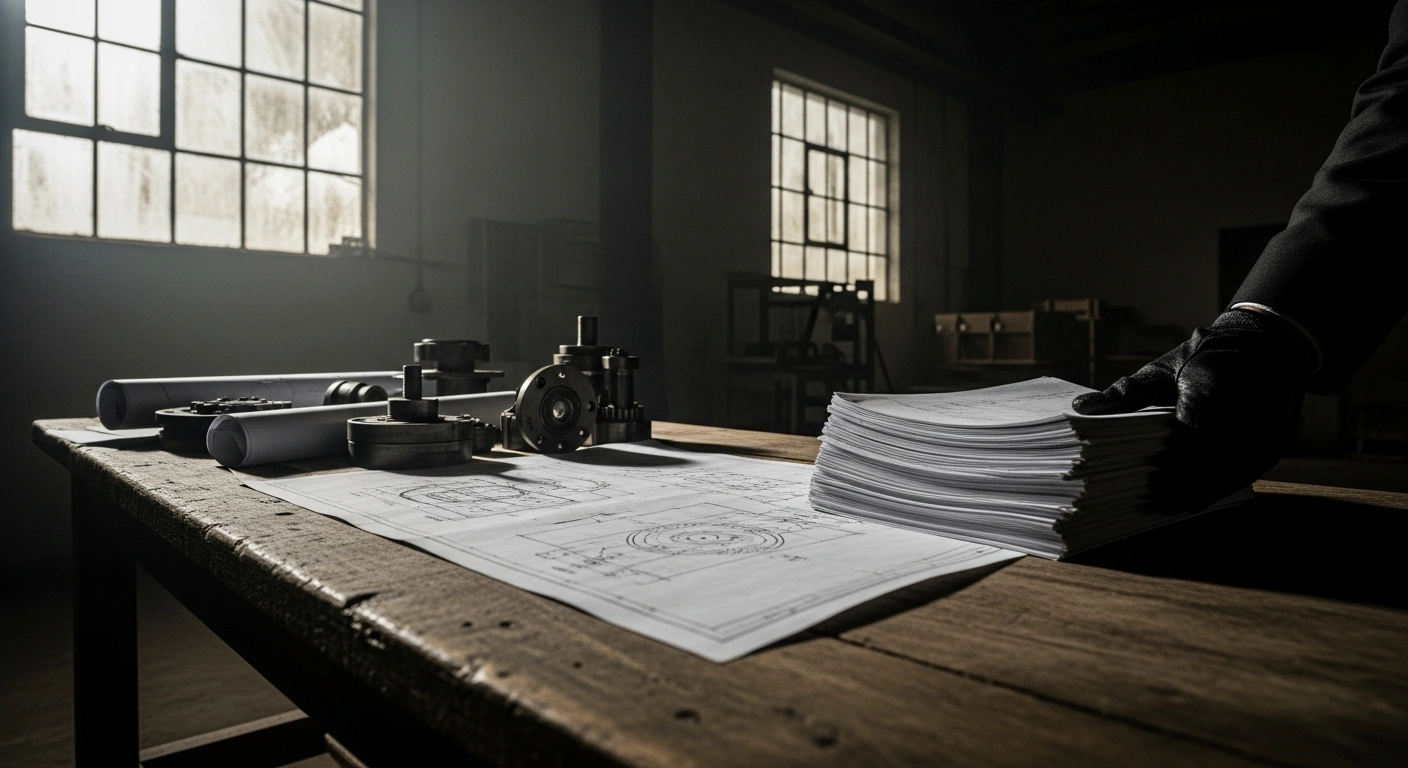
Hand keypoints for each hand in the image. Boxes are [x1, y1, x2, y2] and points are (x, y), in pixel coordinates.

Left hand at [1071, 309, 1310, 512]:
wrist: (1270, 344)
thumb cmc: (1206, 357)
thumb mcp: (1165, 368)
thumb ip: (1126, 393)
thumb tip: (1084, 408)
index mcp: (1209, 392)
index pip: (1182, 440)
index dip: (1164, 466)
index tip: (1143, 484)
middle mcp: (1243, 414)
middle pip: (1205, 462)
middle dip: (1179, 483)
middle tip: (1153, 501)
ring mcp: (1266, 430)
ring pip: (1228, 473)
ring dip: (1199, 492)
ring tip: (1170, 506)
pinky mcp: (1278, 441)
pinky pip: (1247, 472)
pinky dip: (1221, 487)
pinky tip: (1198, 500)